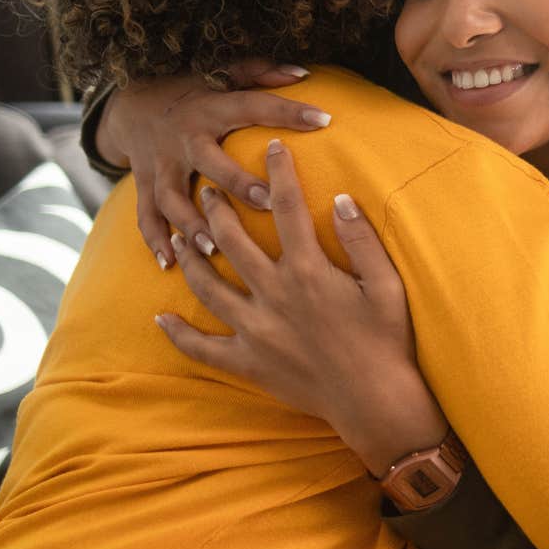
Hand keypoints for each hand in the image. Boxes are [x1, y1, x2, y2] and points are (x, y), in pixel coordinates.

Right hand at [98, 60, 327, 268]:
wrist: (130, 105)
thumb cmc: (192, 91)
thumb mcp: (222, 72)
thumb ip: (261, 72)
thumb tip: (303, 74)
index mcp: (210, 108)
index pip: (253, 106)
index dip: (288, 111)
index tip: (324, 120)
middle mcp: (184, 138)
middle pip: (208, 161)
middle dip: (235, 182)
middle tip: (266, 202)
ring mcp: (160, 165)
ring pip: (172, 197)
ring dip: (191, 223)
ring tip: (213, 247)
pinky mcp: (144, 185)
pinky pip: (146, 215)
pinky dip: (155, 239)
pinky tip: (170, 262)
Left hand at [153, 138, 449, 475]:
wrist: (374, 400)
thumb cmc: (387, 340)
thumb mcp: (387, 285)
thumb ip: (361, 240)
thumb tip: (341, 199)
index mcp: (309, 271)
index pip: (288, 209)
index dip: (280, 173)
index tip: (272, 147)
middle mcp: (274, 295)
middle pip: (233, 242)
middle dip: (217, 209)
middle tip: (206, 189)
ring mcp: (256, 330)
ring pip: (208, 286)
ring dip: (191, 258)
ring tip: (180, 236)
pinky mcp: (248, 361)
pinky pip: (203, 347)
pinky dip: (179, 333)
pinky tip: (161, 317)